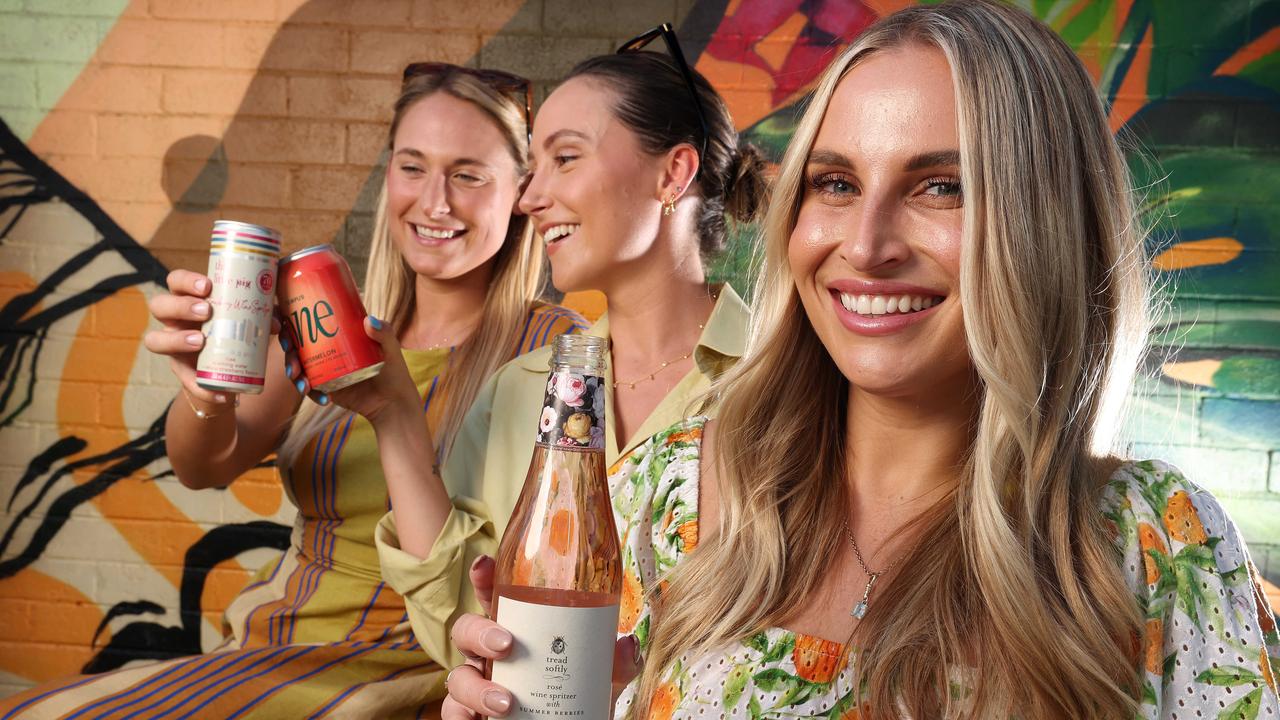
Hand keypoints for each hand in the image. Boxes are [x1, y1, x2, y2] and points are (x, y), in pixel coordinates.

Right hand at [143, 269, 278, 404]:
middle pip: (159, 305)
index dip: (186, 280)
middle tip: (207, 311)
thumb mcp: (247, 320)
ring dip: (177, 340)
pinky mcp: (181, 371)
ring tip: (200, 341)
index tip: (207, 285)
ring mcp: (173, 346)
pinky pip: (184, 380)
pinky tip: (222, 393)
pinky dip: (202, 387)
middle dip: (181, 306)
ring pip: (155, 339)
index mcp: (188, 299)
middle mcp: (174, 320)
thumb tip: (274, 322)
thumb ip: (262, 317)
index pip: (175, 282)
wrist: (230, 369)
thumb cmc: (236, 330)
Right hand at [282, 316, 419, 425]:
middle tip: (292, 360)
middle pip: (297, 347)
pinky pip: (310, 389)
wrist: (393, 403)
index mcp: (337, 334)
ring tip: (303, 384)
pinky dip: (311, 393)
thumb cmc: (394, 371)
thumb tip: (368, 320)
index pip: (308, 323)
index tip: (285, 326)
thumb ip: (384, 333)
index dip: (291, 323)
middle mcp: (327, 350)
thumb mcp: (390, 349)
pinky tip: (324, 398)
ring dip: (295, 374)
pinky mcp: (325, 389)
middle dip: (289, 353)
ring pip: (299, 368)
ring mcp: (324, 370)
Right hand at [440, 557, 642, 718]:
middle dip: (479, 631)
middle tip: (507, 643)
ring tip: (506, 703)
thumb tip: (627, 644)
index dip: (483, 577)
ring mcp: (478, 684)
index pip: (493, 596)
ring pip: (457, 677)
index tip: (485, 564)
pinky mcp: (470, 715)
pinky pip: (452, 714)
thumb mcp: (601, 677)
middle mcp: (489, 655)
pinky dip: (460, 717)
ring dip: (476, 687)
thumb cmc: (577, 697)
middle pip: (466, 630)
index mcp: (515, 630)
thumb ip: (616, 662)